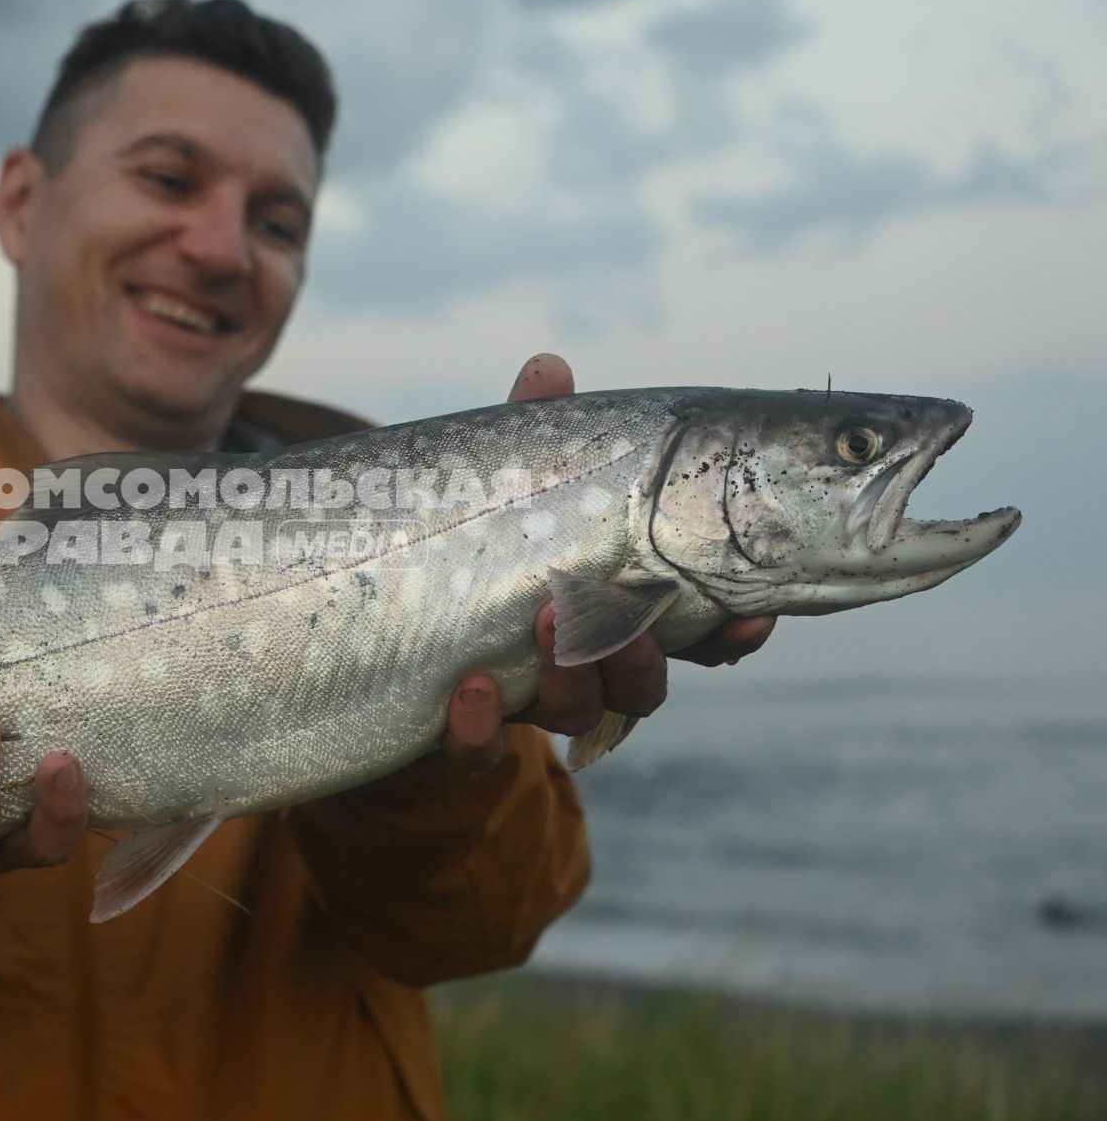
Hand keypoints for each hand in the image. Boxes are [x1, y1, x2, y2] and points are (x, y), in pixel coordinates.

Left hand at [437, 354, 778, 768]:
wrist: (370, 624)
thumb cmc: (466, 540)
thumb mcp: (501, 483)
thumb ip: (533, 435)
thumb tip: (548, 366)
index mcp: (610, 606)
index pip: (693, 631)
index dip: (730, 634)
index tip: (750, 619)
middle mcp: (578, 664)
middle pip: (642, 685)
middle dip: (645, 660)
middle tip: (632, 624)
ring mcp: (520, 701)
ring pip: (576, 716)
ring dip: (572, 681)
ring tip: (542, 624)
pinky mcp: (458, 732)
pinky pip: (480, 753)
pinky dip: (481, 730)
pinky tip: (469, 690)